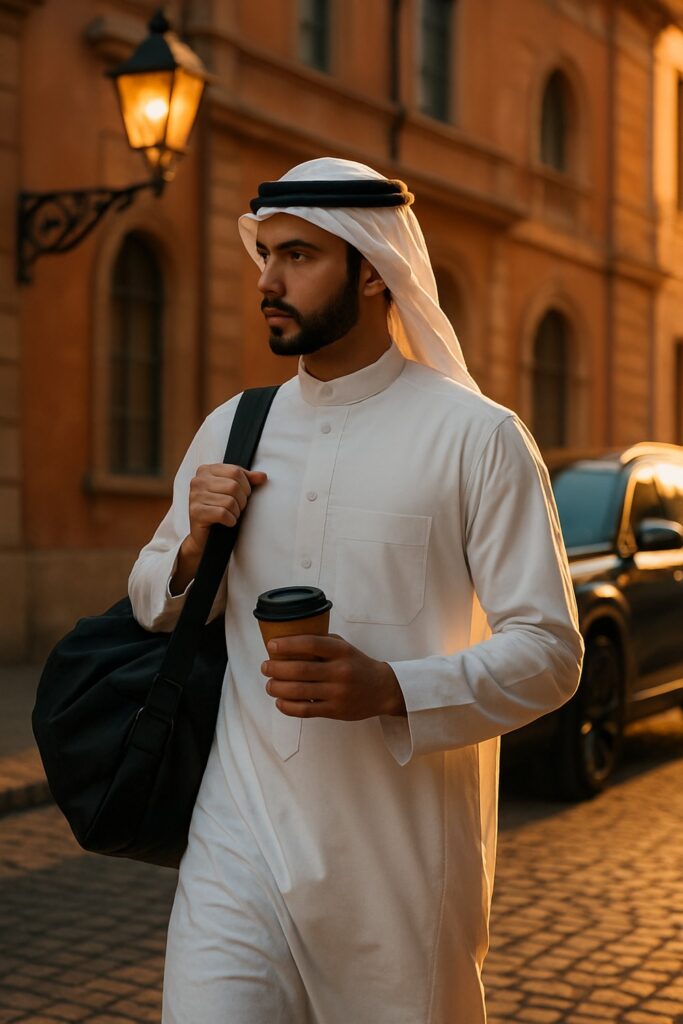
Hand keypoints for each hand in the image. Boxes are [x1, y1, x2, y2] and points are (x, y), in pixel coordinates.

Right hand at [170, 464, 266, 594]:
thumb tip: (262, 476)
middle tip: (237, 508)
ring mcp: (195, 496)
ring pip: (230, 501)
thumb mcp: (233, 491)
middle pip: (234, 485)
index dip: (246, 485)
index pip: (236, 471)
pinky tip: (227, 522)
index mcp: (206, 470)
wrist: (205, 537)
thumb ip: (247, 480)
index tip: (243, 495)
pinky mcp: (196, 512)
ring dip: (236, 512)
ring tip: (230, 515)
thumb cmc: (220, 510)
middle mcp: (198, 481)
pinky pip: (223, 513)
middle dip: (242, 500)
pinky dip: (230, 520)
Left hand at [261, 634, 406, 720]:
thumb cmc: (357, 664)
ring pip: (299, 690)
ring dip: (277, 687)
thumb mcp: (344, 647)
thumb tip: (288, 640)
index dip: (288, 644)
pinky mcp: (335, 710)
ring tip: (269, 685)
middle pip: (300, 669)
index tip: (271, 645)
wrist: (383, 689)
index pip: (310, 644)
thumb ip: (321, 643)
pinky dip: (288, 707)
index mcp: (341, 651)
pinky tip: (279, 702)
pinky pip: (306, 709)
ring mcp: (338, 692)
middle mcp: (340, 671)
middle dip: (276, 668)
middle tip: (265, 666)